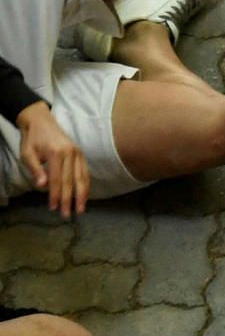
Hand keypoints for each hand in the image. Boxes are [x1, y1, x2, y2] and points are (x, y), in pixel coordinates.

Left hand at [17, 102, 88, 219]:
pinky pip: (86, 172)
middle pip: (71, 181)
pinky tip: (85, 195)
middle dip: (70, 199)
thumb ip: (35, 169)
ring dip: (82, 194)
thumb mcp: (27, 154)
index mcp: (56, 153)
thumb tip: (43, 185)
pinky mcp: (81, 154)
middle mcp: (71, 153)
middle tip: (67, 214)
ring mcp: (78, 153)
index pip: (57, 179)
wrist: (41, 121)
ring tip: (81, 208)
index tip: (53, 208)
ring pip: (83, 177)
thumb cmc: (32, 139)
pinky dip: (86, 184)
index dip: (55, 195)